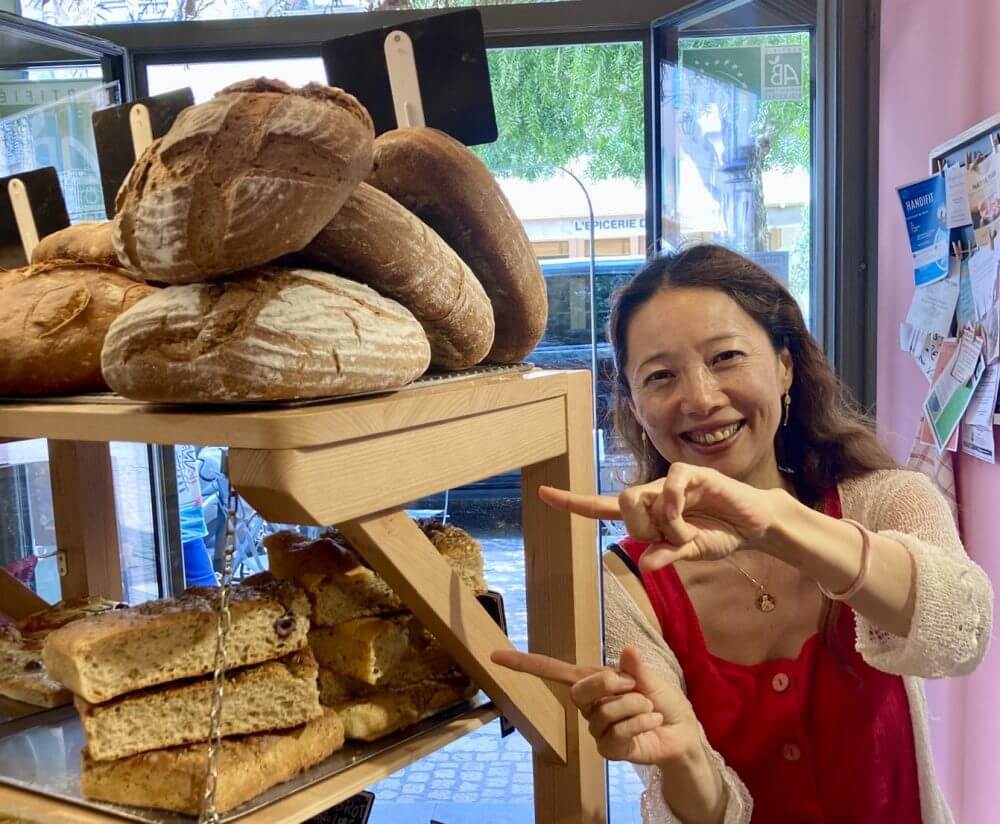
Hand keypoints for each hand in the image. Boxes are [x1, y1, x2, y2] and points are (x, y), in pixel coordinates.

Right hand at [491, 645, 700, 765]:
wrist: (681, 732)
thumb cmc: (663, 700)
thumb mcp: (650, 677)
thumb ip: (636, 667)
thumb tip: (628, 650)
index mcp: (593, 680)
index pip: (552, 670)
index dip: (524, 664)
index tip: (496, 656)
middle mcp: (589, 704)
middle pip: (579, 691)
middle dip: (608, 684)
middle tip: (633, 685)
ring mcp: (596, 728)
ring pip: (604, 713)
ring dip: (635, 707)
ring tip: (650, 708)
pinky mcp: (608, 749)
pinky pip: (617, 734)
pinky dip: (639, 724)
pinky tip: (651, 722)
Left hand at [540, 463, 779, 569]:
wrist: (754, 524)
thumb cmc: (718, 534)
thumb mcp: (690, 552)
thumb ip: (667, 555)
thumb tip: (645, 564)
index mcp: (647, 513)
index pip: (602, 507)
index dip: (573, 502)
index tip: (543, 493)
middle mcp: (653, 494)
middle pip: (621, 503)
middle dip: (640, 527)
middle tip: (670, 538)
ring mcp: (670, 482)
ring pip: (641, 498)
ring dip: (665, 525)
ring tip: (689, 532)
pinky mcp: (691, 474)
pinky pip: (669, 485)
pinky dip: (676, 507)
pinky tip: (692, 516)